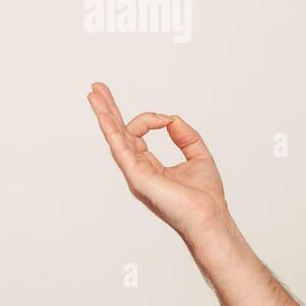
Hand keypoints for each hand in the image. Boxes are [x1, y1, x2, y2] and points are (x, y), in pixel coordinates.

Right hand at [87, 82, 228, 243]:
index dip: (151, 119)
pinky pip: (122, 151)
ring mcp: (136, 174)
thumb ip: (186, 136)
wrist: (210, 217)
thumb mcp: (199, 156)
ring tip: (94, 95)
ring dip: (105, 116)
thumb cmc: (206, 196)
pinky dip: (113, 133)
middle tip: (97, 89)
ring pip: (115, 139)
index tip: (167, 119)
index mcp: (150, 166)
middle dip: (108, 111)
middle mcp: (138, 169)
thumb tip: (172, 119)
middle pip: (118, 134)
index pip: (138, 135)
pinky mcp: (139, 178)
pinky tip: (105, 118)